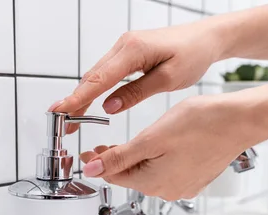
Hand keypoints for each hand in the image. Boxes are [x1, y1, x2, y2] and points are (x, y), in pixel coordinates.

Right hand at [49, 22, 222, 132]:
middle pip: (91, 77)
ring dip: (82, 95)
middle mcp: (124, 45)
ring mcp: (124, 47)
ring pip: (96, 74)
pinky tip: (87, 101)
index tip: (61, 112)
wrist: (206, 37)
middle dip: (74, 101)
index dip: (78, 97)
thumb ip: (136, 93)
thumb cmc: (193, 54)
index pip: (99, 79)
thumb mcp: (168, 79)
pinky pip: (105, 72)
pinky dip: (94, 88)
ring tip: (70, 117)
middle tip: (62, 123)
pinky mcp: (127, 52)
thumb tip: (107, 107)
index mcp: (133, 50)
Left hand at [79, 95, 258, 200]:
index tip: (88, 152)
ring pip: (148, 175)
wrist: (240, 121)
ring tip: (128, 144)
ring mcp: (183, 186)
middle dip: (115, 162)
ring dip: (135, 161)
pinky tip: (156, 147)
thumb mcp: (151, 138)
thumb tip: (93, 170)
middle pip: (131, 177)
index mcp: (154, 183)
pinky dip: (155, 161)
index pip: (114, 176)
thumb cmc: (201, 124)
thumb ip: (119, 157)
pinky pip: (166, 172)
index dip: (98, 163)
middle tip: (103, 146)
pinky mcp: (195, 178)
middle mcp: (168, 191)